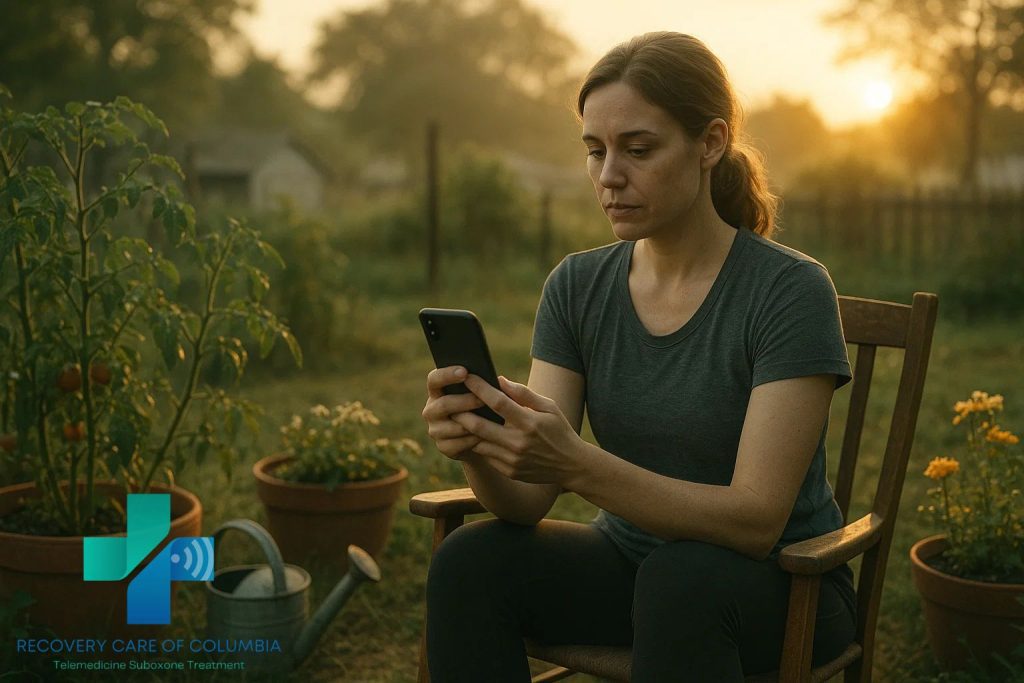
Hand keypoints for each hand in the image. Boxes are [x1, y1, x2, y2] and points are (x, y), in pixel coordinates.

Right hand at [421, 366, 485, 459]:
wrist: (484, 438)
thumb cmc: (486, 407)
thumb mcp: (488, 394)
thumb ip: (491, 386)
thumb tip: (500, 380)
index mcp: (438, 391)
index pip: (434, 379)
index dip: (447, 375)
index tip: (465, 372)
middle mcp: (432, 409)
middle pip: (443, 404)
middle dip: (464, 402)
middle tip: (482, 400)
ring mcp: (435, 430)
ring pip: (453, 426)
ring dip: (472, 422)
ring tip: (489, 420)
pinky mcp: (443, 447)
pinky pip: (458, 444)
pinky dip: (473, 440)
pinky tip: (485, 436)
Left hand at [452, 374, 585, 485]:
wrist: (571, 465)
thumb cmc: (559, 430)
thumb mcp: (549, 407)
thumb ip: (523, 393)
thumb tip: (499, 380)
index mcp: (530, 423)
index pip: (498, 403)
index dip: (480, 388)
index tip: (468, 377)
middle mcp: (519, 443)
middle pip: (479, 426)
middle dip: (462, 411)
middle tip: (451, 400)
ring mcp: (512, 460)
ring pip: (478, 442)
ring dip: (466, 429)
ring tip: (458, 416)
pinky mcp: (509, 471)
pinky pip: (486, 455)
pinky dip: (478, 443)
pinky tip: (474, 434)